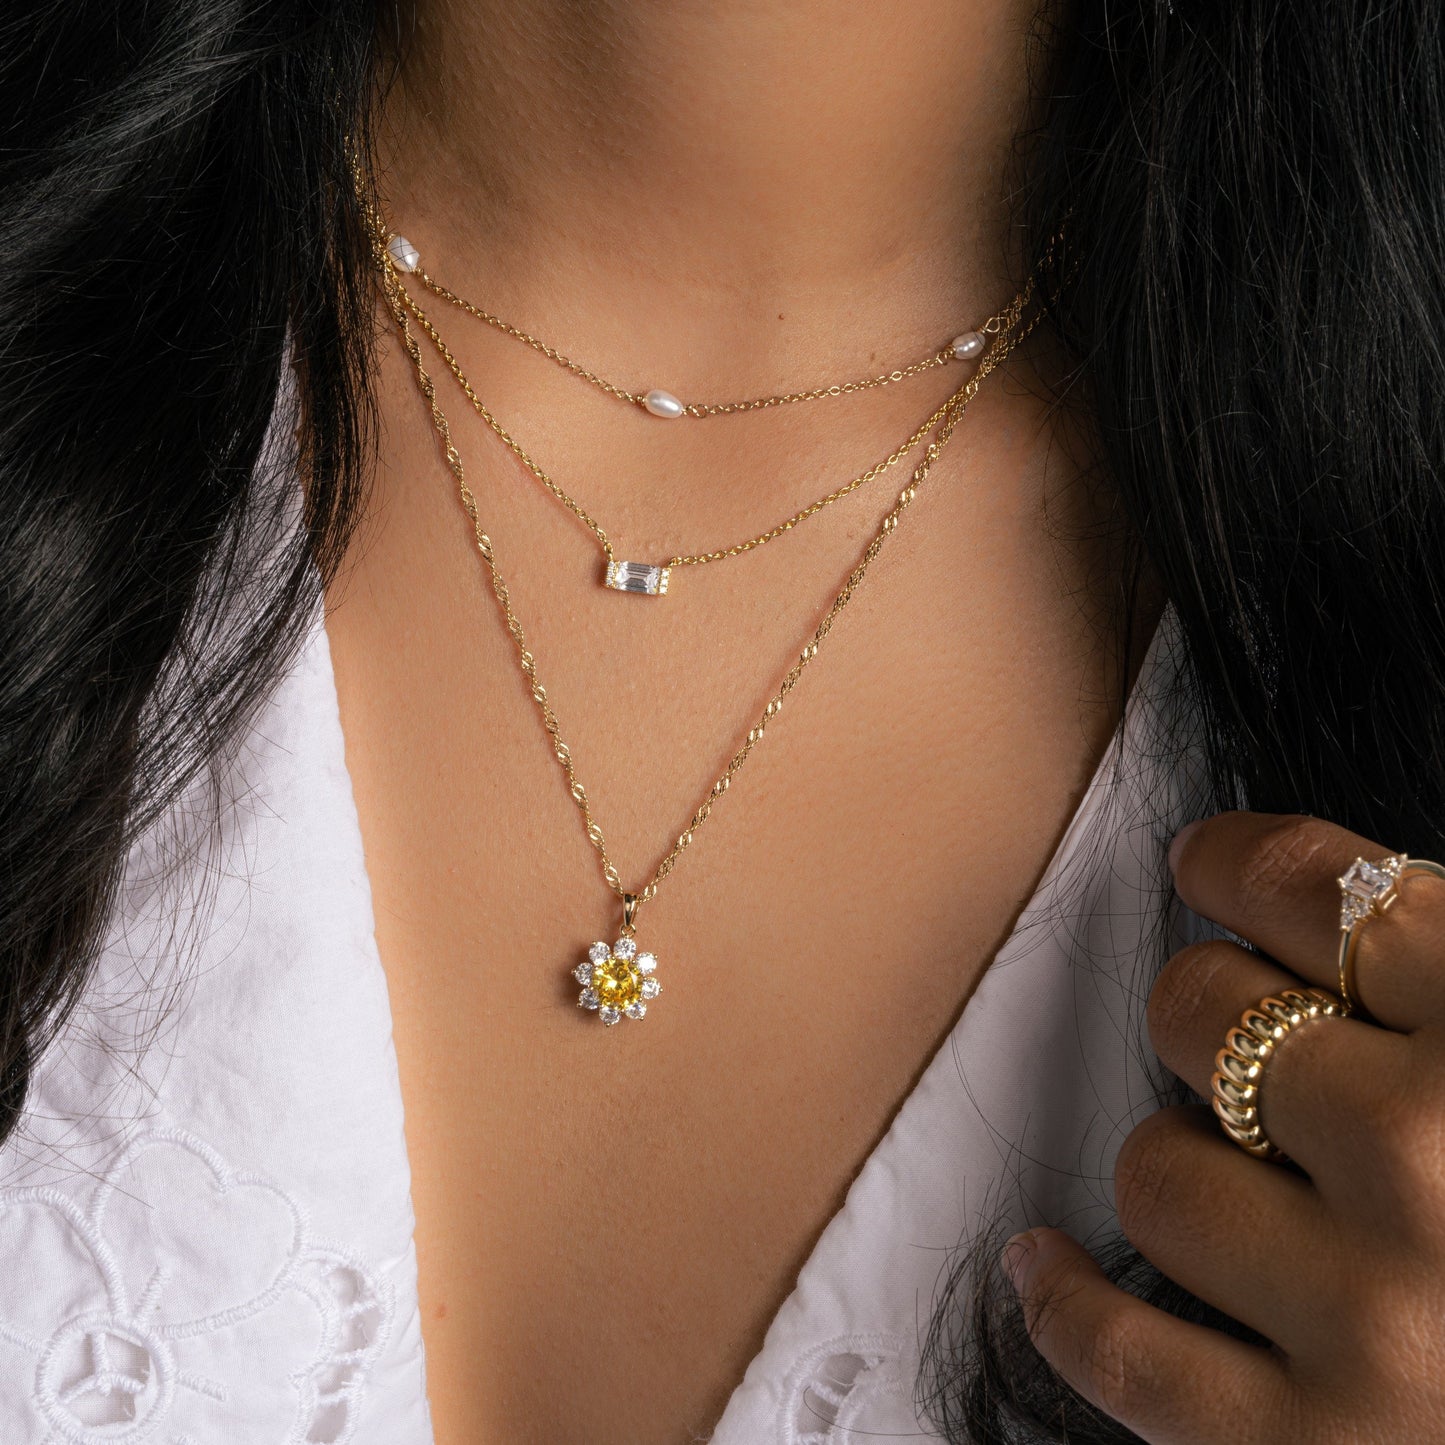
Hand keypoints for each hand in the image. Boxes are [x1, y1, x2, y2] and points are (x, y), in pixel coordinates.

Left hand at [1002, 810, 1444, 1443]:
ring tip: (1239, 1182)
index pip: (1311, 883)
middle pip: (1206, 1012)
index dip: (1237, 862)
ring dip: (1179, 1162)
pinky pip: (1121, 1353)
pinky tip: (1044, 1263)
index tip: (1212, 867)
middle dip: (1212, 1014)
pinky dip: (1065, 1302)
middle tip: (1246, 1047)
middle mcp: (1442, 1163)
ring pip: (1155, 1168)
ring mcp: (1378, 1319)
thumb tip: (1350, 903)